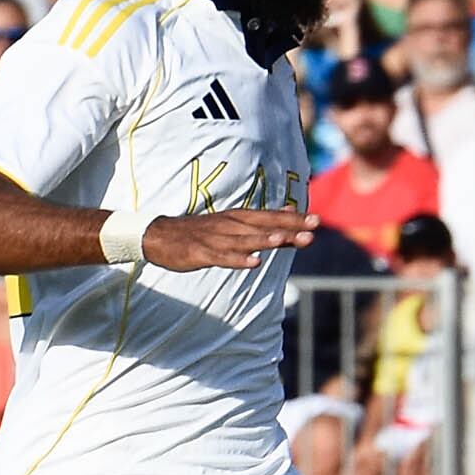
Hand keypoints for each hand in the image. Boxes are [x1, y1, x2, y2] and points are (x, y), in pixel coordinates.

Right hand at [144, 207, 315, 269]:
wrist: (158, 235)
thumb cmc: (201, 231)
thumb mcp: (233, 223)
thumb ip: (263, 222)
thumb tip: (292, 211)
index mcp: (237, 218)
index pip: (270, 217)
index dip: (293, 219)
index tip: (317, 220)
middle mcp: (228, 225)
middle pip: (262, 226)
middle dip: (287, 227)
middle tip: (312, 229)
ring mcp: (214, 239)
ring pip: (243, 240)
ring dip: (264, 240)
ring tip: (284, 240)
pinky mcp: (200, 253)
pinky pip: (222, 257)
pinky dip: (237, 259)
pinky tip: (254, 263)